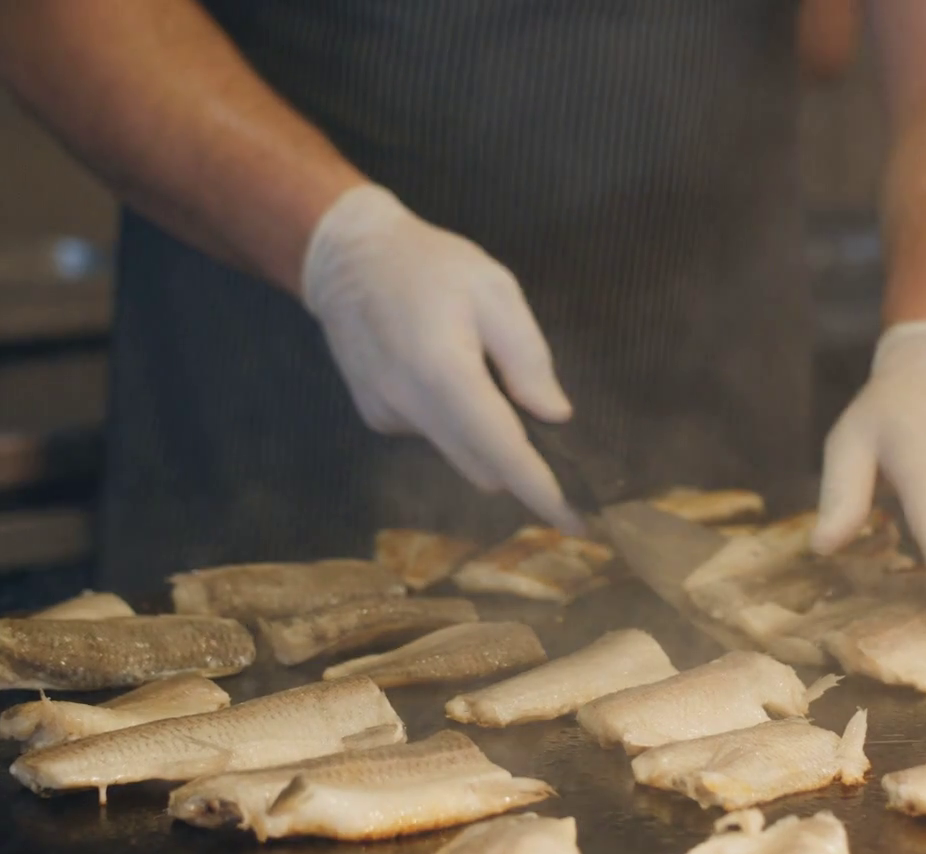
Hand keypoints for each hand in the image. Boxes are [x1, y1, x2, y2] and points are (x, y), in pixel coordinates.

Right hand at [302, 184, 579, 531]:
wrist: (346, 257)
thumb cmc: (429, 264)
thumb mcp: (495, 291)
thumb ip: (527, 357)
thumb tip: (554, 416)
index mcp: (443, 372)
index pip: (503, 451)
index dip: (543, 492)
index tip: (579, 524)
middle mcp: (410, 405)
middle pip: (483, 467)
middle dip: (521, 466)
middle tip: (553, 439)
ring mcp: (388, 416)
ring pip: (459, 454)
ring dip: (487, 439)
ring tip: (483, 374)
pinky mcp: (377, 417)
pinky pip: (434, 435)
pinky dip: (455, 420)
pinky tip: (443, 369)